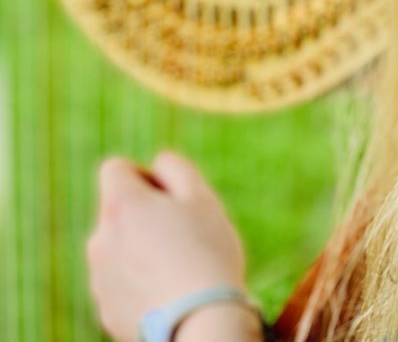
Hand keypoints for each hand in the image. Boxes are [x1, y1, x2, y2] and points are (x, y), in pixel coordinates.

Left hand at [86, 151, 248, 341]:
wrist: (201, 324)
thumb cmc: (206, 253)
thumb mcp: (201, 196)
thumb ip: (174, 167)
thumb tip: (157, 165)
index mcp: (120, 205)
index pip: (115, 168)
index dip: (143, 174)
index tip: (168, 195)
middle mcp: (99, 239)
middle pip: (117, 210)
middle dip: (144, 214)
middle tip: (182, 232)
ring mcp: (99, 278)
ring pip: (118, 247)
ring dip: (140, 247)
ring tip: (178, 267)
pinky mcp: (106, 310)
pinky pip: (121, 282)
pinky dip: (139, 281)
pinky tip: (169, 293)